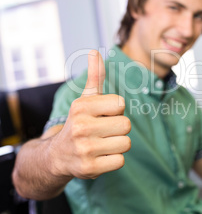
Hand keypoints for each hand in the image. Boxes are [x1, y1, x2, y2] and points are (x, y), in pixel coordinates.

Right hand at [50, 50, 130, 178]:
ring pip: (126, 143)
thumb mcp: (85, 100)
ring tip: (101, 144)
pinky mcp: (89, 168)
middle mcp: (81, 127)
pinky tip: (100, 157)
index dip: (116, 111)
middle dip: (118, 128)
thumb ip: (94, 76)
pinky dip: (114, 160)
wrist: (58, 155)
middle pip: (126, 125)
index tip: (102, 115)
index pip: (121, 104)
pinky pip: (120, 161)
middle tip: (102, 131)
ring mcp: (84, 149)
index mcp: (81, 107)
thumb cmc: (80, 123)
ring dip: (118, 144)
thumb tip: (95, 51)